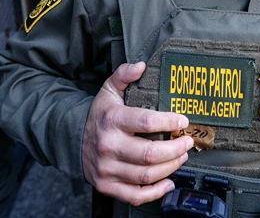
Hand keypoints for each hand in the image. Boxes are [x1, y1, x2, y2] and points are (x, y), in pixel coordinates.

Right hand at [82, 62, 193, 205]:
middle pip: (150, 154)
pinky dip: (156, 192)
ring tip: (181, 157)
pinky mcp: (107, 186)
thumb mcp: (108, 90)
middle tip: (187, 142)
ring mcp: (107, 169)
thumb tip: (140, 65)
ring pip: (146, 175)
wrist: (72, 139)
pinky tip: (168, 182)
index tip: (183, 121)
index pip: (146, 122)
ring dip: (171, 167)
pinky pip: (135, 195)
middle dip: (176, 149)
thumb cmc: (99, 115)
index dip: (169, 122)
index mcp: (112, 120)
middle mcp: (109, 146)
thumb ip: (124, 75)